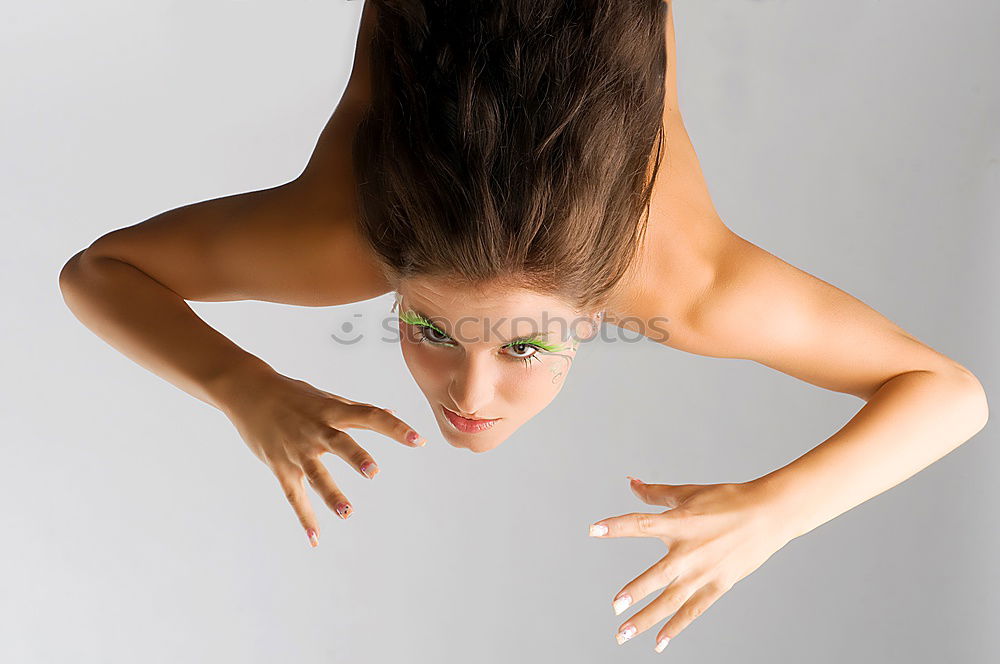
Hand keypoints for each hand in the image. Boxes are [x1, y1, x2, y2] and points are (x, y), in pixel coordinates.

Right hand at [215, 366, 425, 546]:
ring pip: (316, 474)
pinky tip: (316, 538)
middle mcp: (316, 430)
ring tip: (348, 512)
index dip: (394, 428)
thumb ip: (359, 409)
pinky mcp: (280, 467)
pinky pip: (293, 495)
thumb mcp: (327, 397)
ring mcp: (297, 450)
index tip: (418, 440)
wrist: (248, 392)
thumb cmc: (292, 394)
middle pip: (339, 443)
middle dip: (355, 457)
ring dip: (331, 493)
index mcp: (332, 410)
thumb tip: (391, 413)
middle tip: (373, 472)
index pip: (369, 416)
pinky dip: (305, 518)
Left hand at [588, 477, 791, 651]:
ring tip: (624, 633)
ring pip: (671, 602)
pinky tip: (660, 642)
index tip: (593, 530)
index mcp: (680, 523)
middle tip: (614, 606)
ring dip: (646, 619)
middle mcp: (689, 551)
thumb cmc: (727, 499)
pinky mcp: (718, 586)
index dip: (616, 526)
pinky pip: (693, 611)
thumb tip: (631, 483)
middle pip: (656, 576)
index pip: (640, 524)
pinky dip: (676, 627)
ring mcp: (704, 572)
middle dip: (634, 593)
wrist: (768, 515)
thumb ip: (656, 494)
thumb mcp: (688, 493)